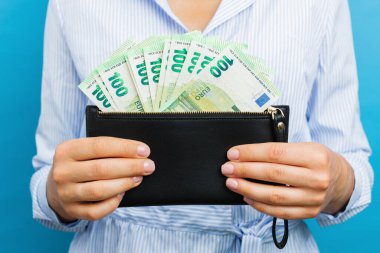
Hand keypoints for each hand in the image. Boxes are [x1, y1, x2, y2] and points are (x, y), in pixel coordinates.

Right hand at [47, 137, 154, 221]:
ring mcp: (65, 194)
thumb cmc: (80, 163)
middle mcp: (62, 172)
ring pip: (99, 191)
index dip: (125, 148)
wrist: (55, 186)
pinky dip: (112, 203)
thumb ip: (106, 149)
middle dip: (130, 167)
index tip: (145, 150)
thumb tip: (138, 153)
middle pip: (101, 169)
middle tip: (149, 166)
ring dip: (124, 184)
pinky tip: (122, 194)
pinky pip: (96, 211)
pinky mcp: (71, 210)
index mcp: (66, 150)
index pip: (99, 146)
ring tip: (139, 178)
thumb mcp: (84, 150)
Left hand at [221, 142, 354, 219]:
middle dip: (245, 170)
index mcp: (315, 155)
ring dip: (247, 189)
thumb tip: (244, 155)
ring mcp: (314, 198)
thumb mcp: (305, 147)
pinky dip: (260, 205)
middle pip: (272, 174)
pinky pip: (279, 212)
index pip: (275, 153)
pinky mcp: (309, 212)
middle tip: (227, 168)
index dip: (251, 153)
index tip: (233, 153)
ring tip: (232, 183)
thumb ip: (279, 150)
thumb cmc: (317, 160)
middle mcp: (317, 178)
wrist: (343, 181)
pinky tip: (246, 196)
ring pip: (274, 196)